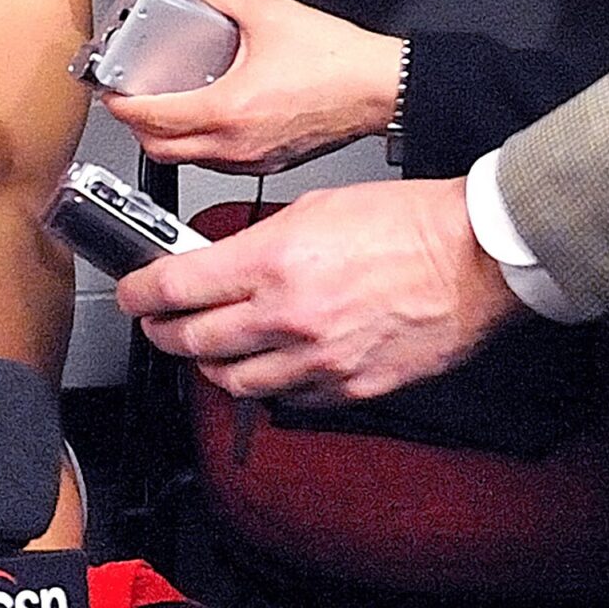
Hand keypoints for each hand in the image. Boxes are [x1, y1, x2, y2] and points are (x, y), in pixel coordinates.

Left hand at [101, 0, 400, 174]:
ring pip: (189, 160)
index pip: (153, 118)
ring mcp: (252, 159)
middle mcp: (236, 145)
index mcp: (228, 111)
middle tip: (130, 99)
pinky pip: (218, 162)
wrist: (381, 88)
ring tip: (163, 105)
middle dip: (137, 127)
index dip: (122, 105)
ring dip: (168, 138)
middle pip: (161, 150)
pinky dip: (200, 143)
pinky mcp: (270, 162)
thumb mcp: (270, 13)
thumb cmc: (339, 63)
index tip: (111, 91)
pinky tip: (207, 114)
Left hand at [115, 177, 521, 403]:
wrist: (475, 259)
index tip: (133, 292)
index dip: (140, 292)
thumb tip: (221, 264)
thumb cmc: (408, 224)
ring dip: (209, 363)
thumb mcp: (313, 208)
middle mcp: (288, 317)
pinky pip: (286, 399)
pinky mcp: (348, 389)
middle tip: (158, 321)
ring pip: (232, 380)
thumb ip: (258, 242)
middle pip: (192, 339)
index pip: (176, 286)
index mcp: (273, 262)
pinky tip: (269, 365)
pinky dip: (268, 384)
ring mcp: (317, 360)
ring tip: (208, 347)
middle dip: (164, 330)